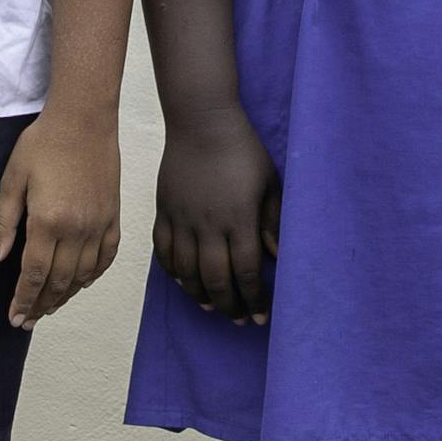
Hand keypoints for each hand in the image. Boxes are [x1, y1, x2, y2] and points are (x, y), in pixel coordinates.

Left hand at [0, 111, 121, 329]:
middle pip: (59, 282)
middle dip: (41, 305)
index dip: (23, 300)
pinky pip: (106, 257)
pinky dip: (93, 276)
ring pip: (83, 275)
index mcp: (49, 221)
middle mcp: (77, 229)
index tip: (14, 318)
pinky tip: (81, 283)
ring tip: (49, 307)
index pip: (34, 275)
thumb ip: (3, 222)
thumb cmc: (43, 143)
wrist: (84, 118)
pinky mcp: (113, 217)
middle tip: (27, 321)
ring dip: (65, 296)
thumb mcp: (13, 178)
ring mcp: (99, 225)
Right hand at [152, 111, 278, 323]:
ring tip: (213, 307)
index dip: (255, 298)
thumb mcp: (270, 183)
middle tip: (239, 319)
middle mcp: (208, 224)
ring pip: (187, 272)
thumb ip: (272, 222)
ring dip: (200, 295)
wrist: (201, 121)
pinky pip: (164, 251)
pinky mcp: (164, 211)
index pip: (247, 272)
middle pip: (216, 279)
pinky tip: (184, 282)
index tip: (261, 315)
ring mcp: (182, 219)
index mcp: (239, 218)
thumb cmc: (243, 150)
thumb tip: (277, 257)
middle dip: (229, 305)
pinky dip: (173, 272)